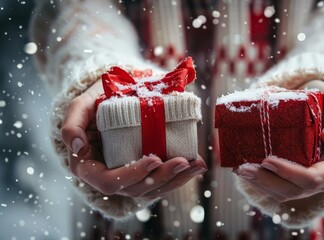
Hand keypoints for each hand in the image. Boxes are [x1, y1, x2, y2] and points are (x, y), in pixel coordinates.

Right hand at [61, 80, 206, 199]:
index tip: (154, 159)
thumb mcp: (79, 107)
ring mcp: (129, 176)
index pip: (109, 182)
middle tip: (183, 162)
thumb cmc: (94, 102)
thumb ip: (72, 125)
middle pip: (136, 188)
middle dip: (162, 178)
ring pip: (153, 189)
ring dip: (177, 179)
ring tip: (197, 165)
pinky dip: (181, 175)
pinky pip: (162, 181)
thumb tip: (78, 148)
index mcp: (90, 167)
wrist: (112, 98)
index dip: (132, 175)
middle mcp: (110, 176)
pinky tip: (197, 165)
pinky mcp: (145, 171)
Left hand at [234, 80, 323, 201]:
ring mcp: (310, 183)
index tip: (267, 160)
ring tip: (239, 169)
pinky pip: (277, 189)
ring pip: (283, 194)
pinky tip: (245, 170)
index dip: (289, 174)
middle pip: (293, 191)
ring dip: (259, 184)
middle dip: (266, 181)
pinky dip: (259, 182)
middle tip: (243, 167)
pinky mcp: (296, 180)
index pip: (313, 179)